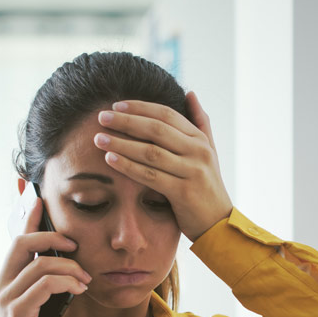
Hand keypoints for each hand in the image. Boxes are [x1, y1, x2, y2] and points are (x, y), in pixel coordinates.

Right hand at [0, 185, 91, 316]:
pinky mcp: (17, 313)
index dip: (28, 218)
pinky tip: (80, 291)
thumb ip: (45, 289)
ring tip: (85, 280)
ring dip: (70, 267)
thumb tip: (67, 270)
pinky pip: (44, 285)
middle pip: (21, 243)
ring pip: (39, 264)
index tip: (40, 199)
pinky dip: (66, 283)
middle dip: (52, 236)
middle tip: (75, 245)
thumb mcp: (39, 310)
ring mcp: (5, 298)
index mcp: (4, 282)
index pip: (15, 242)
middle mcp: (0, 285)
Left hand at [92, 91, 233, 240]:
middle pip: (156, 129)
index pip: (166, 114)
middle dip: (126, 121)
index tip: (116, 105)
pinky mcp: (183, 192)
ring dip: (121, 143)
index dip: (139, 107)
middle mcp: (198, 152)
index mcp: (200, 140)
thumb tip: (189, 93)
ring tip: (99, 138)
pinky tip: (110, 160)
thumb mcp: (209, 152)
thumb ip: (200, 122)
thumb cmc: (207, 187)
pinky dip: (128, 166)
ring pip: (150, 152)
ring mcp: (192, 171)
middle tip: (102, 117)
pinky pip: (150, 176)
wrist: (218, 223)